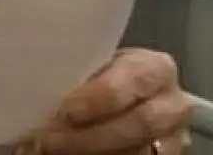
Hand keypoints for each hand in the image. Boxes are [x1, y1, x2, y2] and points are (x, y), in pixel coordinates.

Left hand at [30, 49, 192, 153]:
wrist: (119, 102)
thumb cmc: (97, 78)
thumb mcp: (93, 67)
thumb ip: (79, 74)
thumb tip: (39, 89)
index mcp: (155, 68)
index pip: (135, 79)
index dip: (100, 97)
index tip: (66, 110)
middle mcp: (173, 103)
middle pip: (142, 123)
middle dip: (92, 135)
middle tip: (49, 140)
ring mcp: (173, 138)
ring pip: (139, 153)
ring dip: (91, 153)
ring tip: (52, 151)